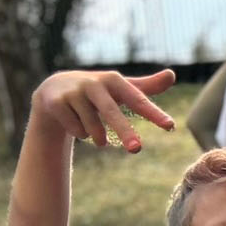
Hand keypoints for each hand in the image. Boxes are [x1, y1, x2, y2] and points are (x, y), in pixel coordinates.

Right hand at [32, 68, 175, 152]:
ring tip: (94, 131)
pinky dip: (80, 133)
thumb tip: (172, 75)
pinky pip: (76, 131)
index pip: (137, 99)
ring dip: (97, 136)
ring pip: (92, 128)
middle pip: (111, 112)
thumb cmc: (97, 92)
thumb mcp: (120, 89)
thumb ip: (145, 87)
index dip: (153, 113)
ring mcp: (73, 93)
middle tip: (137, 149)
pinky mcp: (55, 103)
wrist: (54, 90)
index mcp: (113, 80)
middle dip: (124, 131)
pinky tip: (74, 121)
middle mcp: (93, 84)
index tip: (170, 126)